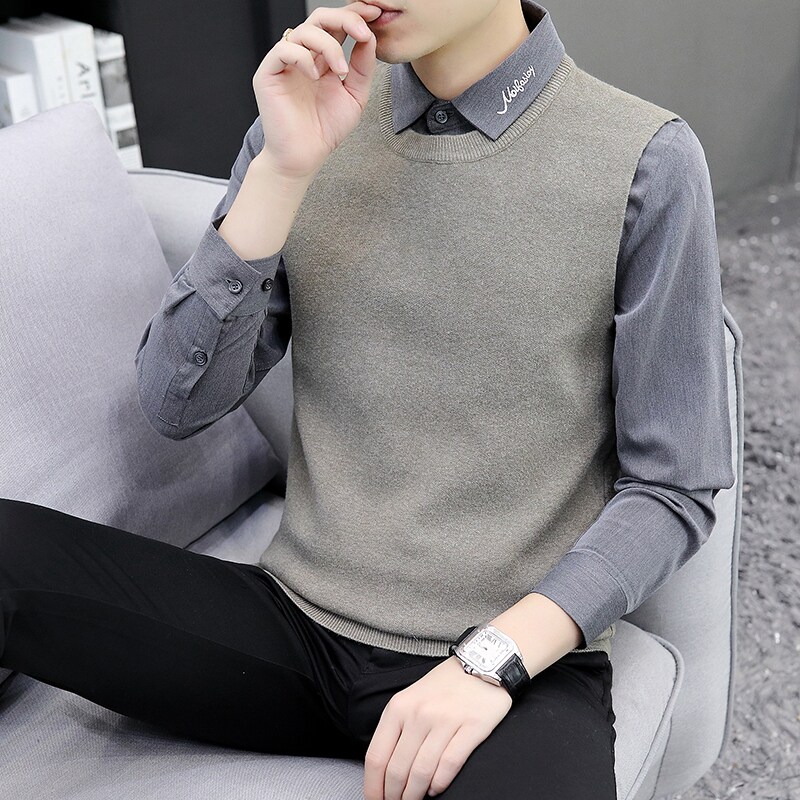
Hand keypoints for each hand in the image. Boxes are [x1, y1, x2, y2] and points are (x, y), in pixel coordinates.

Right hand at [251, 2, 381, 179]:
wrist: (304, 157)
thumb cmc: (325, 130)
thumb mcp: (355, 96)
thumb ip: (362, 67)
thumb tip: (369, 37)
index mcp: (322, 59)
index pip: (336, 26)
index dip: (354, 15)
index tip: (375, 14)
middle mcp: (303, 56)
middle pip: (320, 18)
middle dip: (344, 18)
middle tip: (363, 31)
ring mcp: (285, 63)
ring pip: (304, 31)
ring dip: (329, 45)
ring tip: (340, 70)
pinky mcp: (268, 74)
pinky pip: (284, 49)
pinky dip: (304, 57)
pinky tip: (315, 77)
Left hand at [363, 656, 513, 799]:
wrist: (482, 662)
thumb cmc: (445, 684)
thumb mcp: (411, 698)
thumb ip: (397, 729)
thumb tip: (384, 770)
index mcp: (399, 707)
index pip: (376, 757)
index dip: (373, 787)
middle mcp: (419, 714)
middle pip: (397, 770)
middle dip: (394, 796)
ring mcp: (445, 721)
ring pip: (421, 772)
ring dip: (415, 795)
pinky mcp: (471, 728)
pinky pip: (449, 765)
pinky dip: (439, 784)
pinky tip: (435, 789)